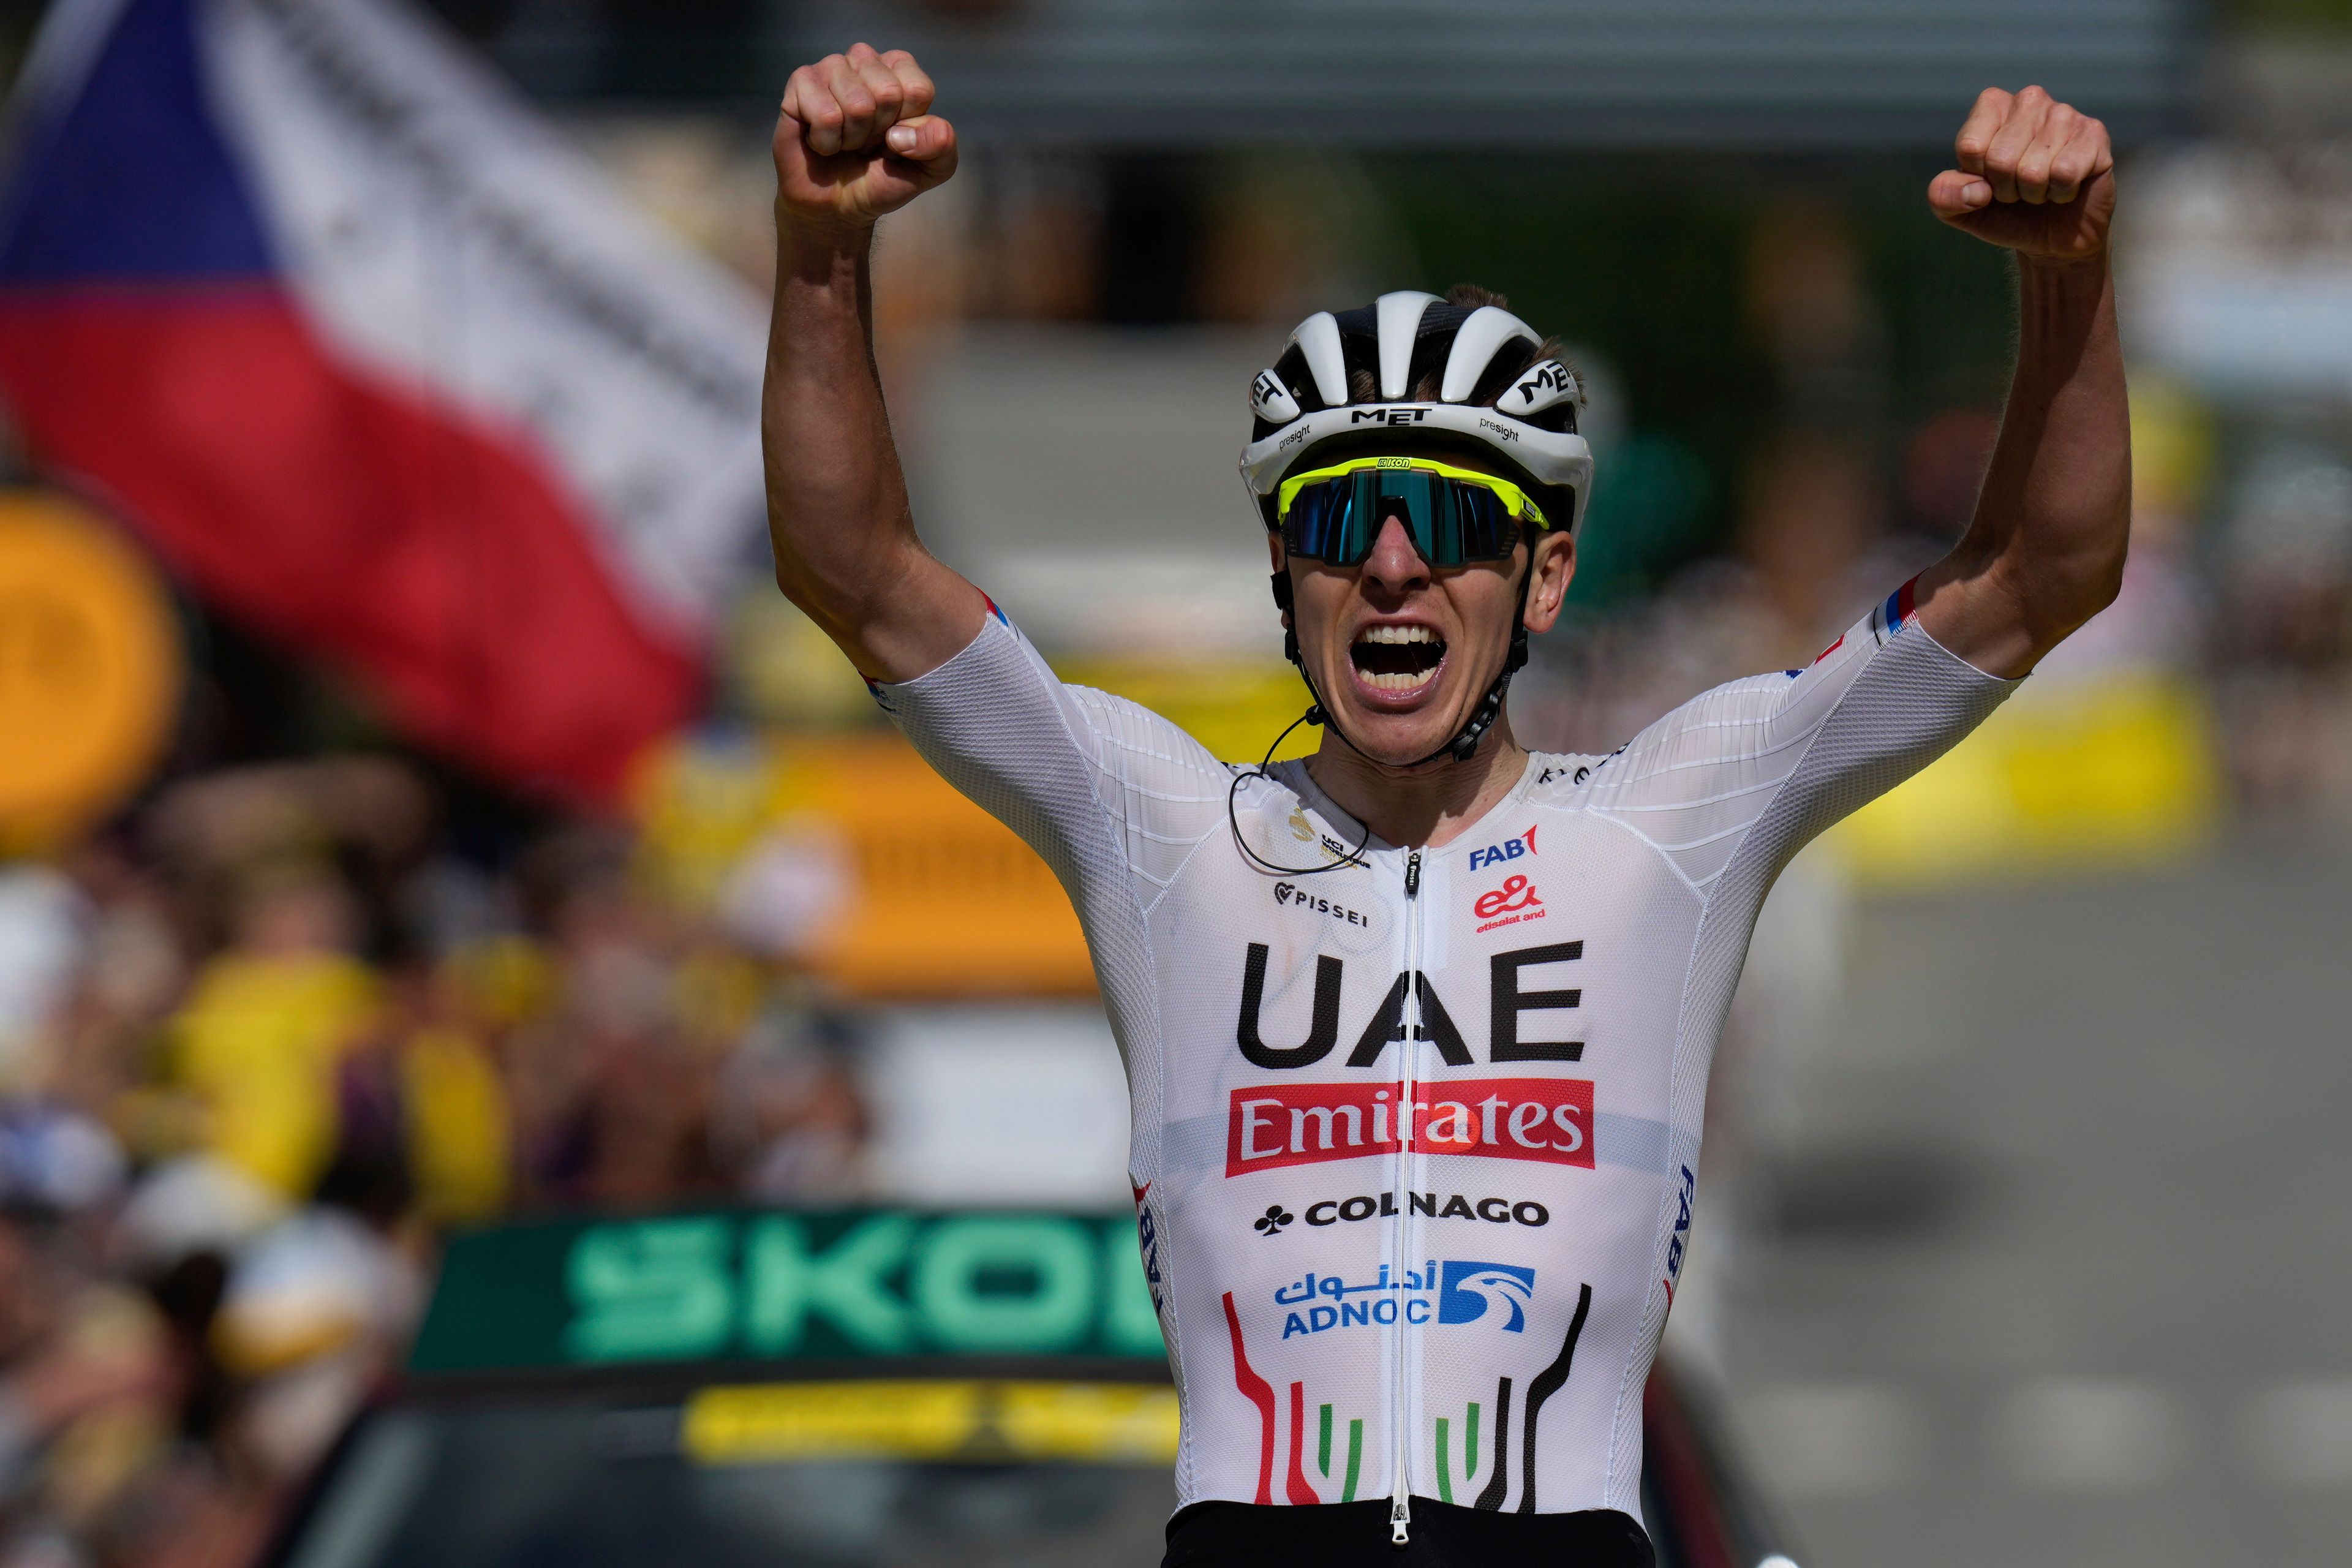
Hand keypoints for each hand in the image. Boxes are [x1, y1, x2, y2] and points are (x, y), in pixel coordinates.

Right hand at [774, 43, 957, 234]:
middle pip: (888, 93)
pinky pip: (826, 115)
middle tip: (866, 143)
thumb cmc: (883, 179)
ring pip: (857, 104)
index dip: (908, 127)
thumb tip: (905, 134)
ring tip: (845, 142)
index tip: (895, 140)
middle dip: (878, 133)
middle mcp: (865, 59)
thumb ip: (941, 146)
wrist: (838, 206)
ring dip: (852, 138)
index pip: (918, 90)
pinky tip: (822, 141)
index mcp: (900, 70)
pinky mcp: (800, 83)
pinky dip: (827, 142)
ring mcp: (831, 67)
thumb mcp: (929, 169)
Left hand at [1928, 86, 2113, 264]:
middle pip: (2000, 159)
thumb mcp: (1959, 209)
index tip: (1989, 181)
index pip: (1970, 147)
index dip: (1977, 177)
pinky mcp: (2094, 135)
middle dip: (2006, 189)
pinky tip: (2066, 186)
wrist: (2050, 237)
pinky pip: (2065, 173)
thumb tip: (1975, 190)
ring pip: (2033, 169)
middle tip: (2019, 189)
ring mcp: (2065, 114)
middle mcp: (2030, 99)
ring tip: (2042, 187)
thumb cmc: (2003, 213)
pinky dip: (2061, 193)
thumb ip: (1942, 196)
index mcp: (1992, 106)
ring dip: (2034, 193)